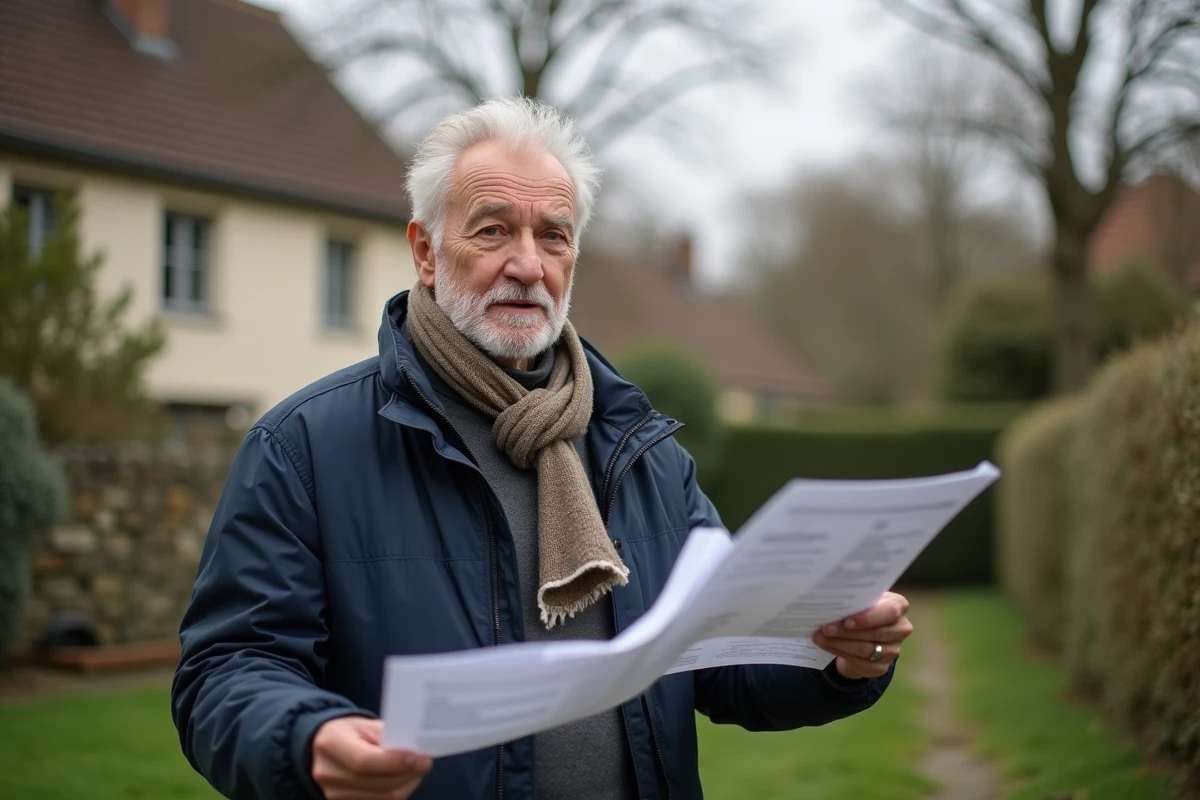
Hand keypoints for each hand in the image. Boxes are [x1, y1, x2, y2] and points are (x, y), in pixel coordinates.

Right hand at [312, 715, 431, 798]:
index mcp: (332, 744)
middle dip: (408, 774)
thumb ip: (387, 735)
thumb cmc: (348, 732)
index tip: (419, 757)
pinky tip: (403, 780)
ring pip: (383, 798)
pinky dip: (397, 793)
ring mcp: (334, 794)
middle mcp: (329, 773)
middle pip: (377, 784)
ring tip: (416, 770)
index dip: (395, 762)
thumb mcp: (365, 724)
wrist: (324, 747)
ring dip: (407, 785)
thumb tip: (415, 749)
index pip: (365, 761)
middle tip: (425, 763)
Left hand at [812, 591, 911, 679]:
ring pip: (865, 649)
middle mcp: (901, 628)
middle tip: (825, 628)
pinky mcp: (881, 667)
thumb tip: (831, 601)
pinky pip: (859, 662)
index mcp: (898, 605)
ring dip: (839, 643)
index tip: (847, 621)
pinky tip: (825, 644)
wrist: (863, 633)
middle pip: (875, 633)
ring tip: (820, 636)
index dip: (868, 618)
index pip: (889, 612)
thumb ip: (856, 599)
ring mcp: (893, 650)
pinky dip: (839, 652)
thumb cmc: (862, 609)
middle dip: (846, 631)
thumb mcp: (862, 600)